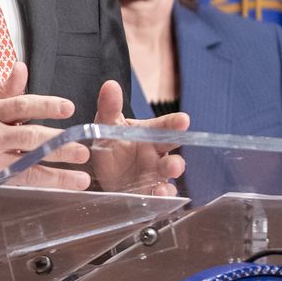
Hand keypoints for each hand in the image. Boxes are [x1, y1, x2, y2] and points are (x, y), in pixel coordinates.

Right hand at [0, 62, 88, 197]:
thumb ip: (3, 90)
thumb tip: (22, 68)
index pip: (20, 104)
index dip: (45, 105)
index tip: (67, 107)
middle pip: (29, 135)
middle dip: (58, 140)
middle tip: (81, 143)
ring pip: (29, 161)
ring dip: (58, 167)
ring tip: (83, 171)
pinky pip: (22, 180)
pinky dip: (45, 182)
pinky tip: (65, 184)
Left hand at [86, 79, 188, 194]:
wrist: (97, 172)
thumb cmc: (109, 144)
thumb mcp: (105, 125)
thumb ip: (109, 107)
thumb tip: (110, 84)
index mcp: (149, 133)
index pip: (165, 126)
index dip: (175, 124)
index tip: (183, 121)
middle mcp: (156, 153)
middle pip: (171, 152)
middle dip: (176, 158)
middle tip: (175, 162)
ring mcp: (155, 174)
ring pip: (169, 175)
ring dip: (170, 176)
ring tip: (166, 180)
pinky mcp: (149, 192)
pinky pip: (160, 194)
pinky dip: (161, 196)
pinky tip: (158, 195)